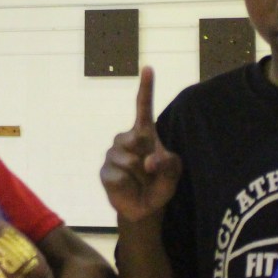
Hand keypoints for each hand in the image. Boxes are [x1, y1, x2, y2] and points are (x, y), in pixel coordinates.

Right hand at [100, 66, 181, 222]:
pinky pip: (120, 176)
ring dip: (142, 177)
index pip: (143, 108)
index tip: (148, 68)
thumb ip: (168, 164)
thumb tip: (148, 162)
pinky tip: (130, 188)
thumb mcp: (173, 173)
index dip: (146, 88)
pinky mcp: (104, 172)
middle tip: (151, 174)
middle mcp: (125, 139)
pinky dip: (130, 186)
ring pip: (131, 161)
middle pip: (139, 140)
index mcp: (143, 134)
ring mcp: (112, 155)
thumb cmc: (159, 184)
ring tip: (141, 183)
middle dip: (151, 160)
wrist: (145, 208)